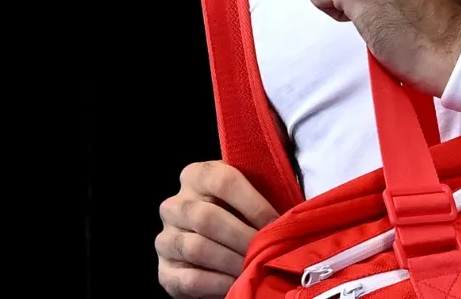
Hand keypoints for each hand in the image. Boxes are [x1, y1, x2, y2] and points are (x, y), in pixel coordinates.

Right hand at [156, 160, 277, 297]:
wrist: (215, 243)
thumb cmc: (241, 215)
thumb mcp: (250, 194)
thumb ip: (266, 189)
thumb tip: (295, 206)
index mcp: (196, 175)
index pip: (224, 181)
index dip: (254, 204)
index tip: (278, 222)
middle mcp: (175, 205)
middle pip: (208, 217)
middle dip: (244, 237)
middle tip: (268, 251)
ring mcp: (165, 239)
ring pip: (197, 248)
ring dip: (232, 261)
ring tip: (254, 268)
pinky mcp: (165, 271)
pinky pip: (190, 278)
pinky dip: (218, 283)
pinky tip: (237, 284)